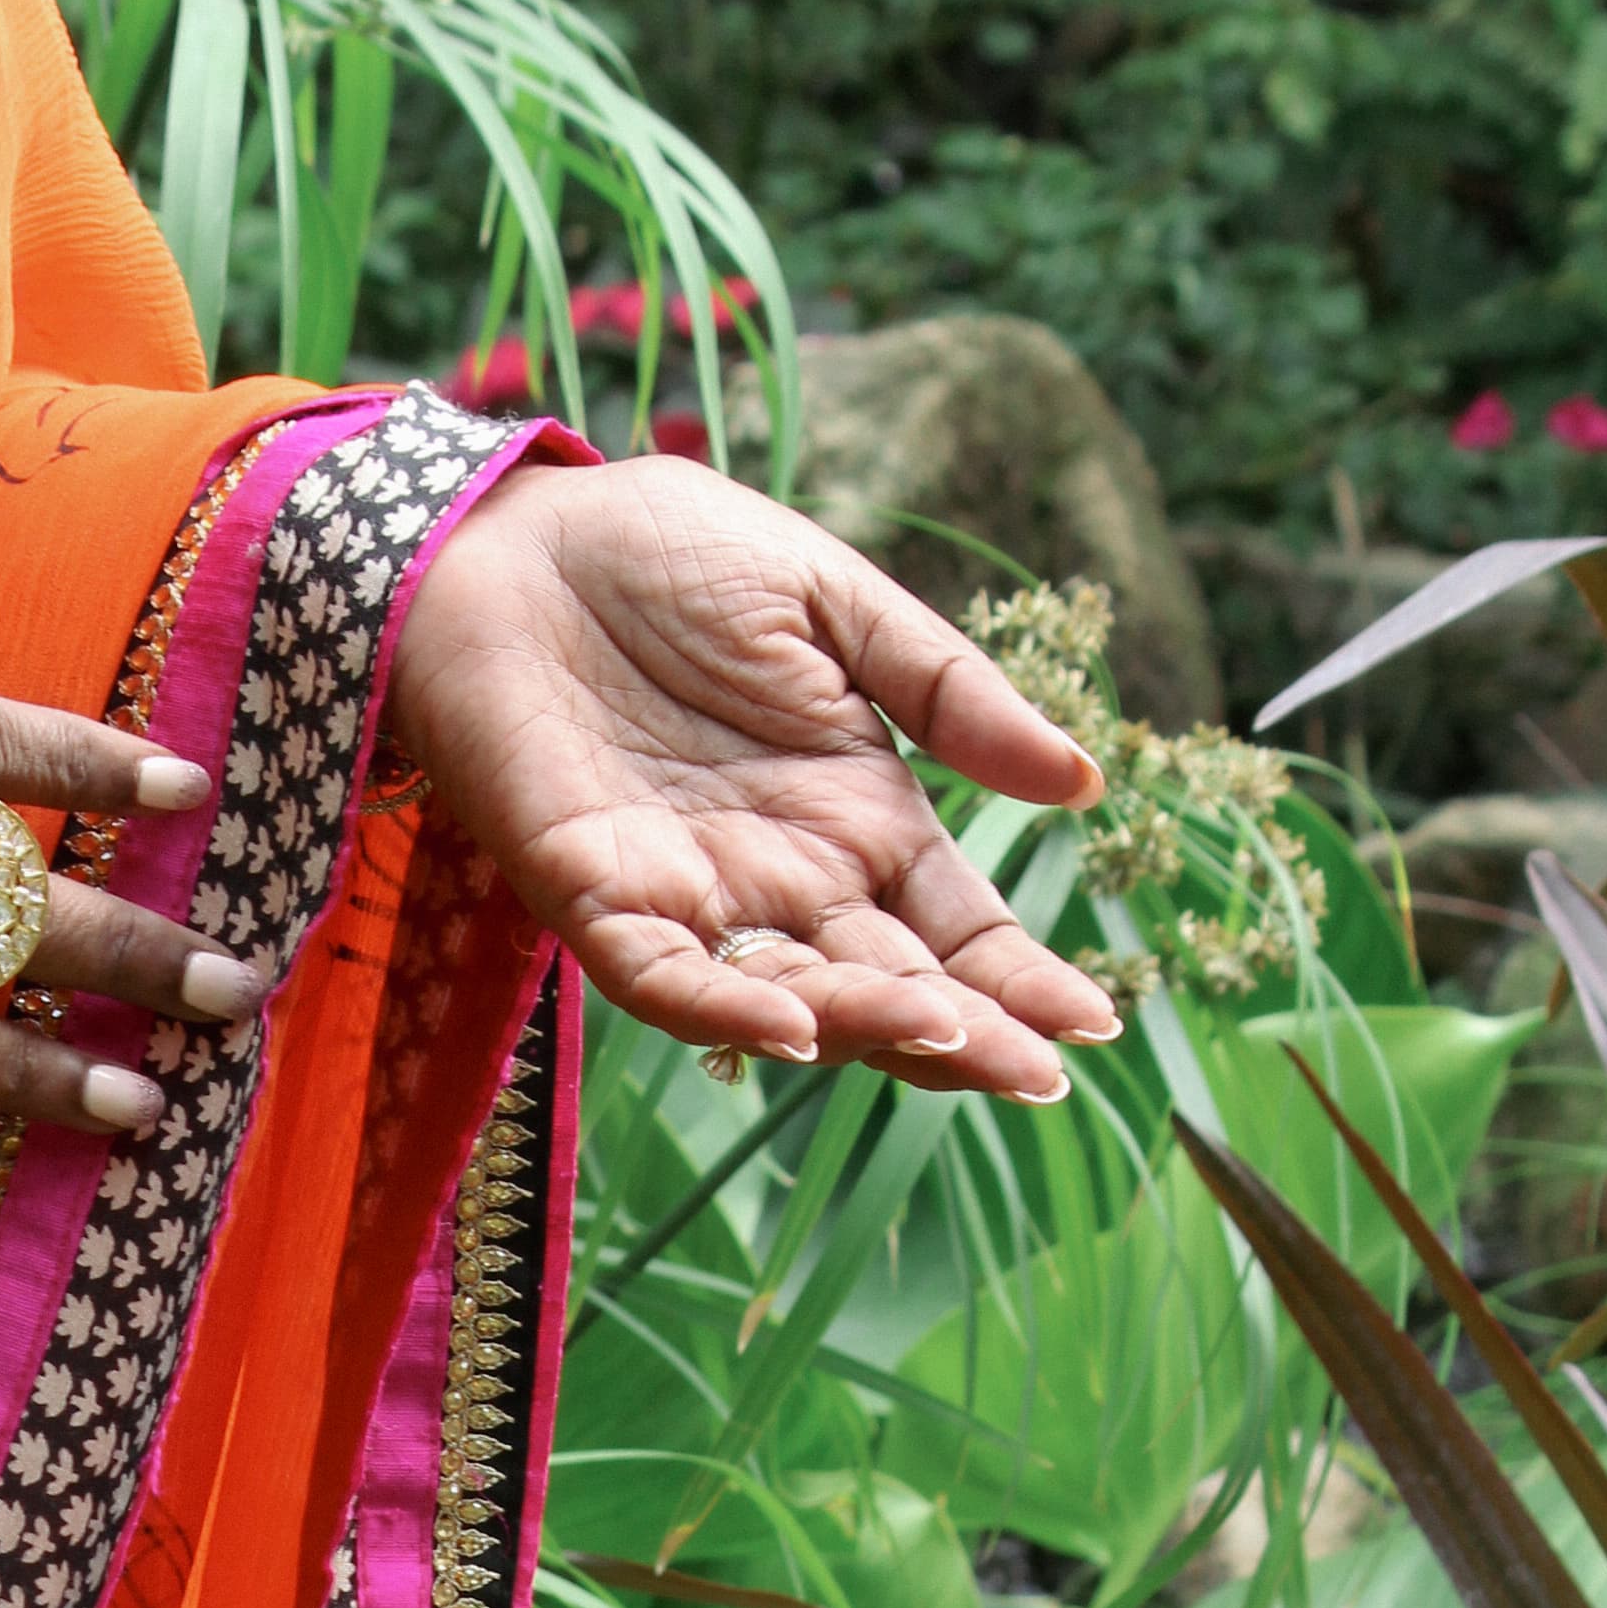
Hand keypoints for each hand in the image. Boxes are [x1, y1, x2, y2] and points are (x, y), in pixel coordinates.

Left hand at [383, 454, 1122, 1098]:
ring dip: (871, 1028)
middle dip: (971, 1032)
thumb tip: (1079, 785)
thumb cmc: (665, 556)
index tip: (1095, 1017)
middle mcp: (783, 879)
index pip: (955, 928)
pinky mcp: (592, 899)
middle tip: (1045, 1071)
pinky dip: (725, 1011)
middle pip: (892, 984)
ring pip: (793, 998)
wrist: (511, 536)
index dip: (1021, 978)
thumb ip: (945, 693)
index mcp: (854, 815)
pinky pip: (663, 980)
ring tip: (955, 1041)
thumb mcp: (834, 603)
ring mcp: (691, 899)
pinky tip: (794, 1030)